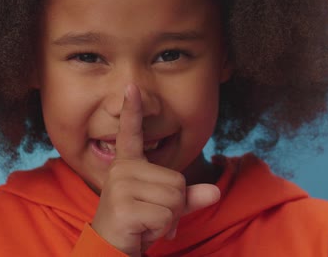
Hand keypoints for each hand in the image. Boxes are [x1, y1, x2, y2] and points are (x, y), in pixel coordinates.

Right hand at [91, 84, 220, 255]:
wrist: (112, 248)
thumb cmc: (138, 224)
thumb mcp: (165, 207)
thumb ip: (188, 197)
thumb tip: (215, 193)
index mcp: (128, 164)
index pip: (131, 133)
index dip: (132, 110)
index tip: (131, 87)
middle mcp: (121, 170)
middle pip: (177, 180)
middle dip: (174, 206)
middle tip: (151, 216)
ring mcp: (120, 187)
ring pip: (174, 197)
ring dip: (169, 218)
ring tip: (147, 223)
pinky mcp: (123, 207)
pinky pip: (166, 214)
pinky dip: (162, 229)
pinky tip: (144, 231)